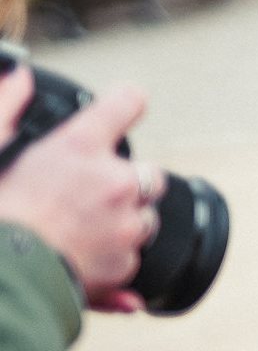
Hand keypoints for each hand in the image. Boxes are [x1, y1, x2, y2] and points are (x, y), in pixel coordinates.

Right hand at [0, 68, 164, 312]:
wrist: (5, 277)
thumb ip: (6, 105)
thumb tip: (19, 74)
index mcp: (81, 148)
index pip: (126, 104)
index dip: (128, 102)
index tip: (131, 102)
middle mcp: (114, 184)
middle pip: (150, 174)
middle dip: (131, 181)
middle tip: (95, 192)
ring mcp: (126, 227)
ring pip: (146, 219)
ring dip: (125, 221)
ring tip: (83, 229)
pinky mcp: (128, 264)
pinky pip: (133, 256)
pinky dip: (115, 258)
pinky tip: (83, 256)